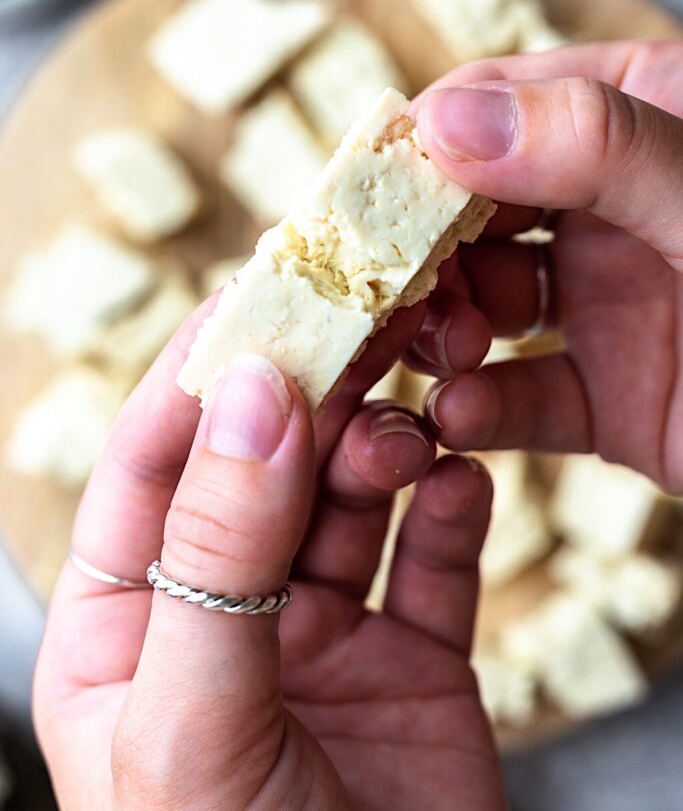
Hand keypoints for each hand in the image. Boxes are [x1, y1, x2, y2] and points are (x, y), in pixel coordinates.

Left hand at [34, 297, 505, 809]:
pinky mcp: (410, 661)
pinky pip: (434, 558)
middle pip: (263, 465)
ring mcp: (318, 634)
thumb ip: (217, 556)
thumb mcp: (196, 723)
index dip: (203, 372)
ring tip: (412, 420)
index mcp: (126, 623)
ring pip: (349, 497)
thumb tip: (251, 395)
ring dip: (381, 444)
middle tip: (362, 323)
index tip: (260, 291)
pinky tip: (459, 478)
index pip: (154, 463)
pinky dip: (451, 507)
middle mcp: (220, 614)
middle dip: (310, 394)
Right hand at [410, 39, 682, 490]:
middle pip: (471, 213)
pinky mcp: (613, 400)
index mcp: (641, 121)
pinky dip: (483, 406)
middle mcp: (615, 209)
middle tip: (379, 290)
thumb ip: (597, 150)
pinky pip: (525, 398)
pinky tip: (462, 414)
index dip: (419, 146)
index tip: (357, 195)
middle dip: (418, 251)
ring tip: (439, 349)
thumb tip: (442, 119)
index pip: (496, 106)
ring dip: (442, 327)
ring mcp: (612, 305)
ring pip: (484, 305)